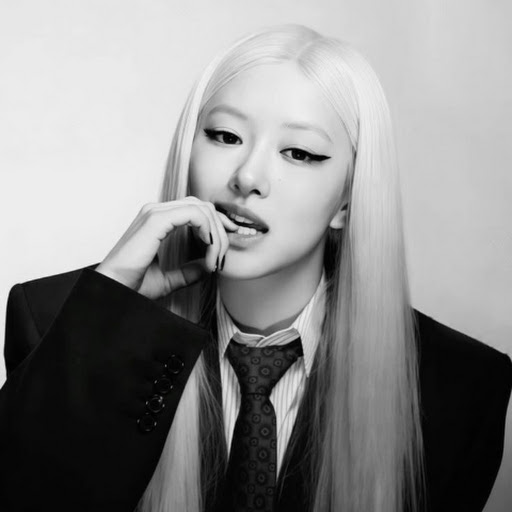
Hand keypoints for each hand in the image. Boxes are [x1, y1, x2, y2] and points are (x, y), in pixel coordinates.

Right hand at [94, 197, 236, 298]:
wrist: (113, 292)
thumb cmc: (132, 285)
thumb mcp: (167, 280)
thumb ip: (187, 272)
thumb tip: (206, 268)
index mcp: (158, 220)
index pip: (197, 210)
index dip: (217, 225)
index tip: (227, 245)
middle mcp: (156, 211)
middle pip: (203, 207)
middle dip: (220, 230)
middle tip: (223, 257)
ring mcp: (155, 213)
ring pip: (202, 210)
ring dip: (216, 235)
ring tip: (214, 261)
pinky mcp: (155, 220)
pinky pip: (194, 215)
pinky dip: (207, 232)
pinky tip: (208, 251)